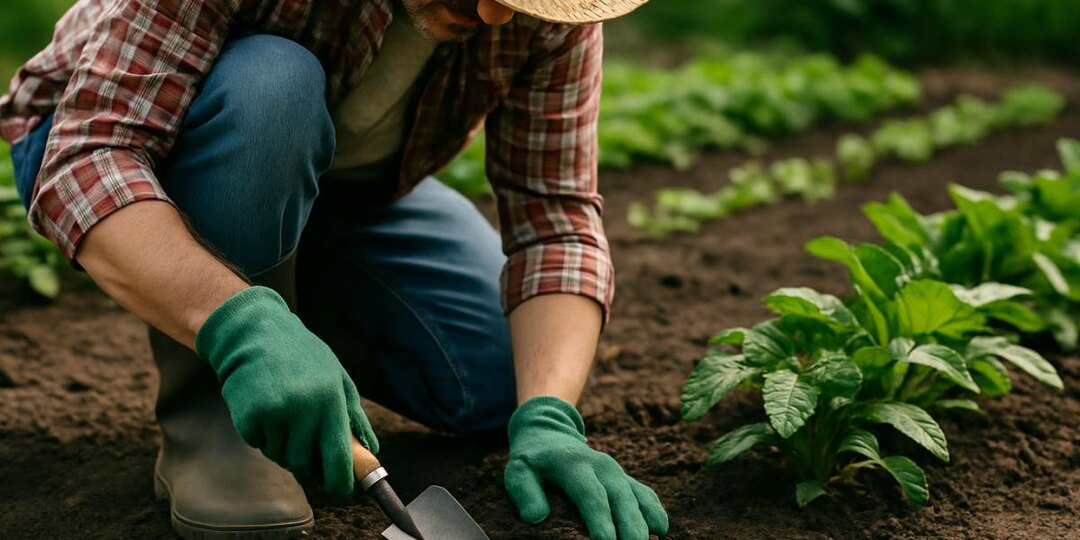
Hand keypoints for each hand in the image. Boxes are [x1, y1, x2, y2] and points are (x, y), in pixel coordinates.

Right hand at [195, 286, 378, 495]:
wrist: (255, 333)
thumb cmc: (302, 356)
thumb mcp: (338, 378)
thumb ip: (354, 416)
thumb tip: (372, 451)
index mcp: (331, 401)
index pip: (338, 459)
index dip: (339, 482)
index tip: (340, 489)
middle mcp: (304, 410)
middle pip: (305, 465)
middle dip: (307, 464)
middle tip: (305, 445)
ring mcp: (275, 414)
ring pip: (281, 456)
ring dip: (283, 446)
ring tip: (285, 415)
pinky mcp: (249, 416)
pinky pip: (258, 444)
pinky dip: (262, 434)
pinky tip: (265, 407)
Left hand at [504, 396, 667, 539]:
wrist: (549, 433)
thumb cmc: (532, 460)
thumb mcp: (518, 471)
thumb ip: (524, 492)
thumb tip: (537, 517)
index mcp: (573, 465)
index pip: (590, 495)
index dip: (600, 520)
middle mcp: (601, 466)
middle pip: (621, 499)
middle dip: (630, 527)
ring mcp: (616, 472)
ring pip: (638, 497)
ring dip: (647, 522)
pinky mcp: (625, 478)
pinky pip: (645, 494)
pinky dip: (655, 511)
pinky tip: (661, 531)